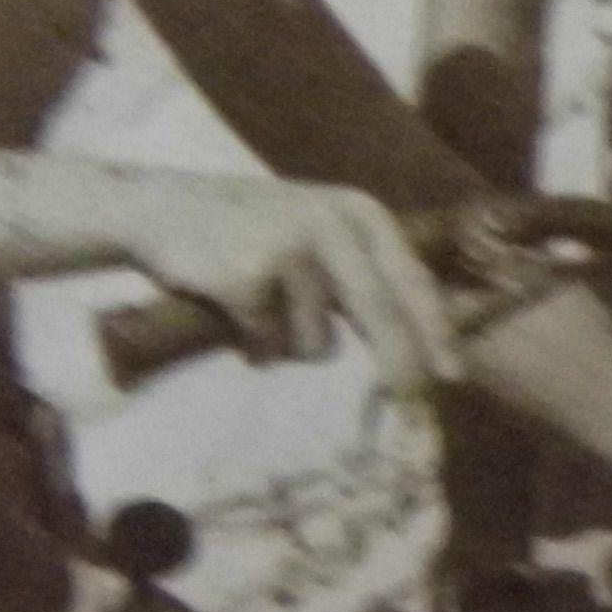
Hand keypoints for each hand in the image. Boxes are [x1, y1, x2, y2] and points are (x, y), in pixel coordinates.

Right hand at [125, 180, 456, 398]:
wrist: (159, 209)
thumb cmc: (248, 231)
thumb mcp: (318, 232)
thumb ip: (363, 273)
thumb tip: (418, 347)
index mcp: (360, 212)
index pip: (411, 281)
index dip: (435, 333)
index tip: (452, 377)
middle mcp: (332, 224)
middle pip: (382, 314)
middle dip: (399, 367)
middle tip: (411, 403)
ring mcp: (290, 249)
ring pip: (317, 343)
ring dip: (288, 343)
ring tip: (259, 302)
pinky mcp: (248, 278)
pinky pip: (270, 347)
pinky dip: (253, 343)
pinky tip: (231, 305)